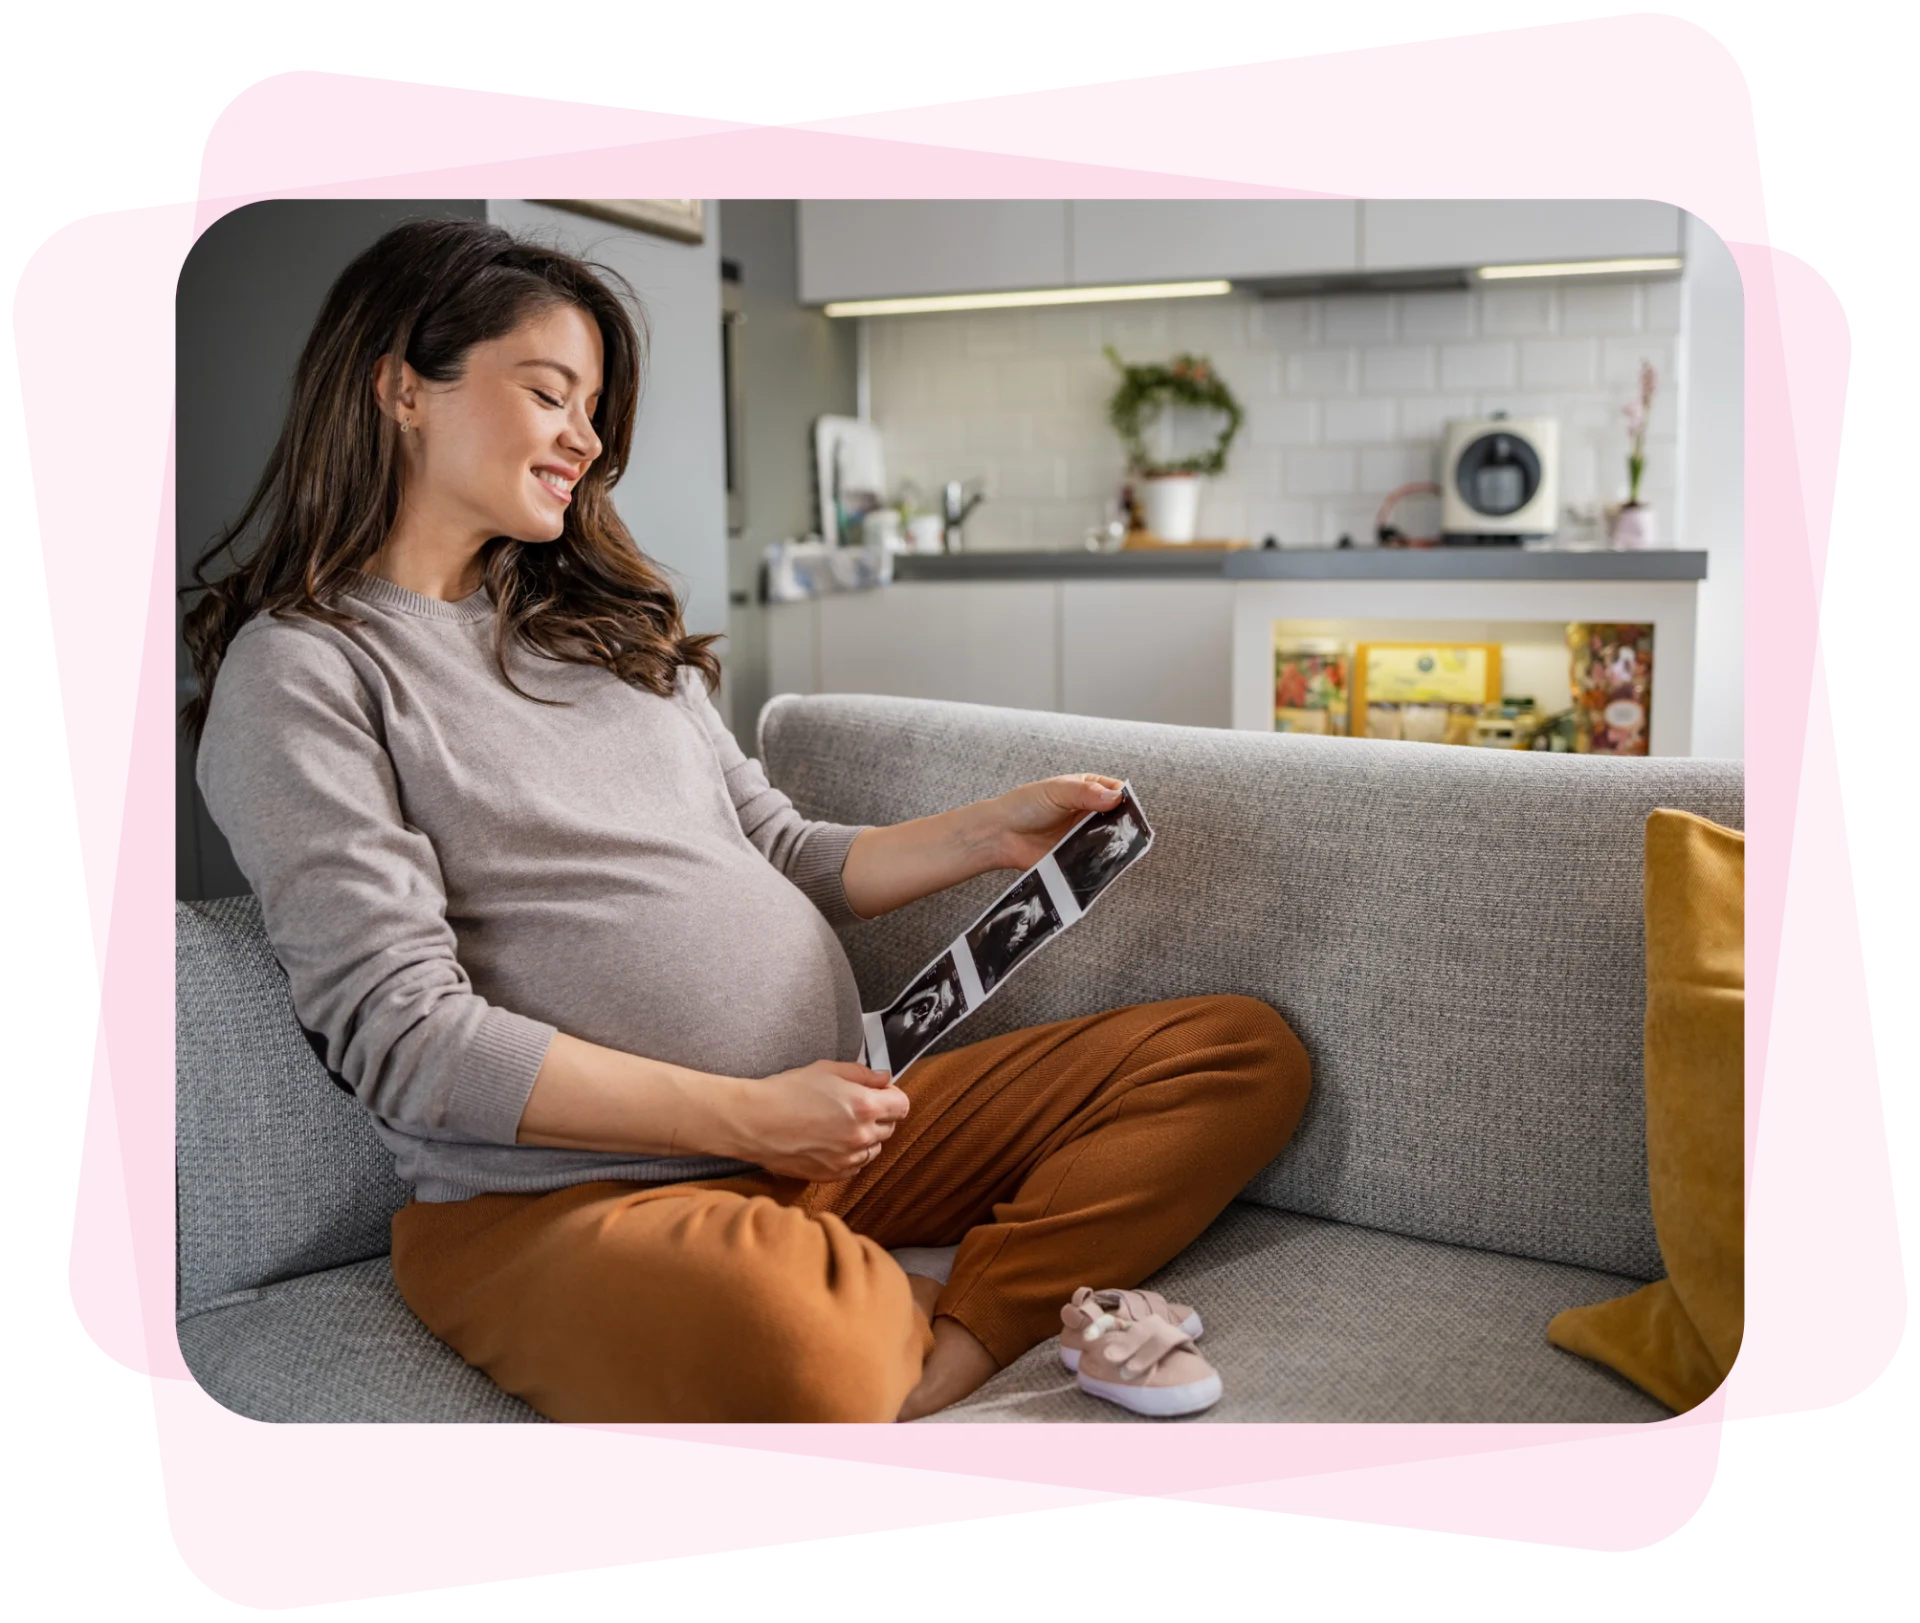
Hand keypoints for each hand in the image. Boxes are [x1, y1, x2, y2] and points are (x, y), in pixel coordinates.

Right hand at [733, 1060, 908, 1181]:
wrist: (754, 1121)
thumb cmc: (786, 1092)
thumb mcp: (827, 1069)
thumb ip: (862, 1074)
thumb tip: (884, 1079)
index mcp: (864, 1106)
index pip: (902, 1105)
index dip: (892, 1096)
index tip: (881, 1093)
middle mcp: (860, 1136)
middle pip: (890, 1127)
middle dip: (878, 1115)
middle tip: (853, 1105)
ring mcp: (847, 1159)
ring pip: (873, 1149)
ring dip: (865, 1137)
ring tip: (838, 1124)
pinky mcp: (832, 1175)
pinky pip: (855, 1166)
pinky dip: (849, 1155)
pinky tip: (829, 1141)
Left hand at [989, 774, 1124, 869]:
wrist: (1001, 835)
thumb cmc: (1025, 805)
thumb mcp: (1057, 791)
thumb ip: (1086, 793)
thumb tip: (1116, 797)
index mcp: (1087, 789)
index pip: (1116, 790)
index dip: (1124, 798)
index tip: (1126, 807)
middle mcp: (1089, 812)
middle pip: (1118, 816)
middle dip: (1124, 822)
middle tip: (1124, 829)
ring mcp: (1085, 834)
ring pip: (1110, 838)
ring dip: (1114, 842)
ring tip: (1115, 845)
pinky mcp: (1078, 855)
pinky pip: (1096, 858)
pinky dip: (1101, 859)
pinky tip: (1103, 860)